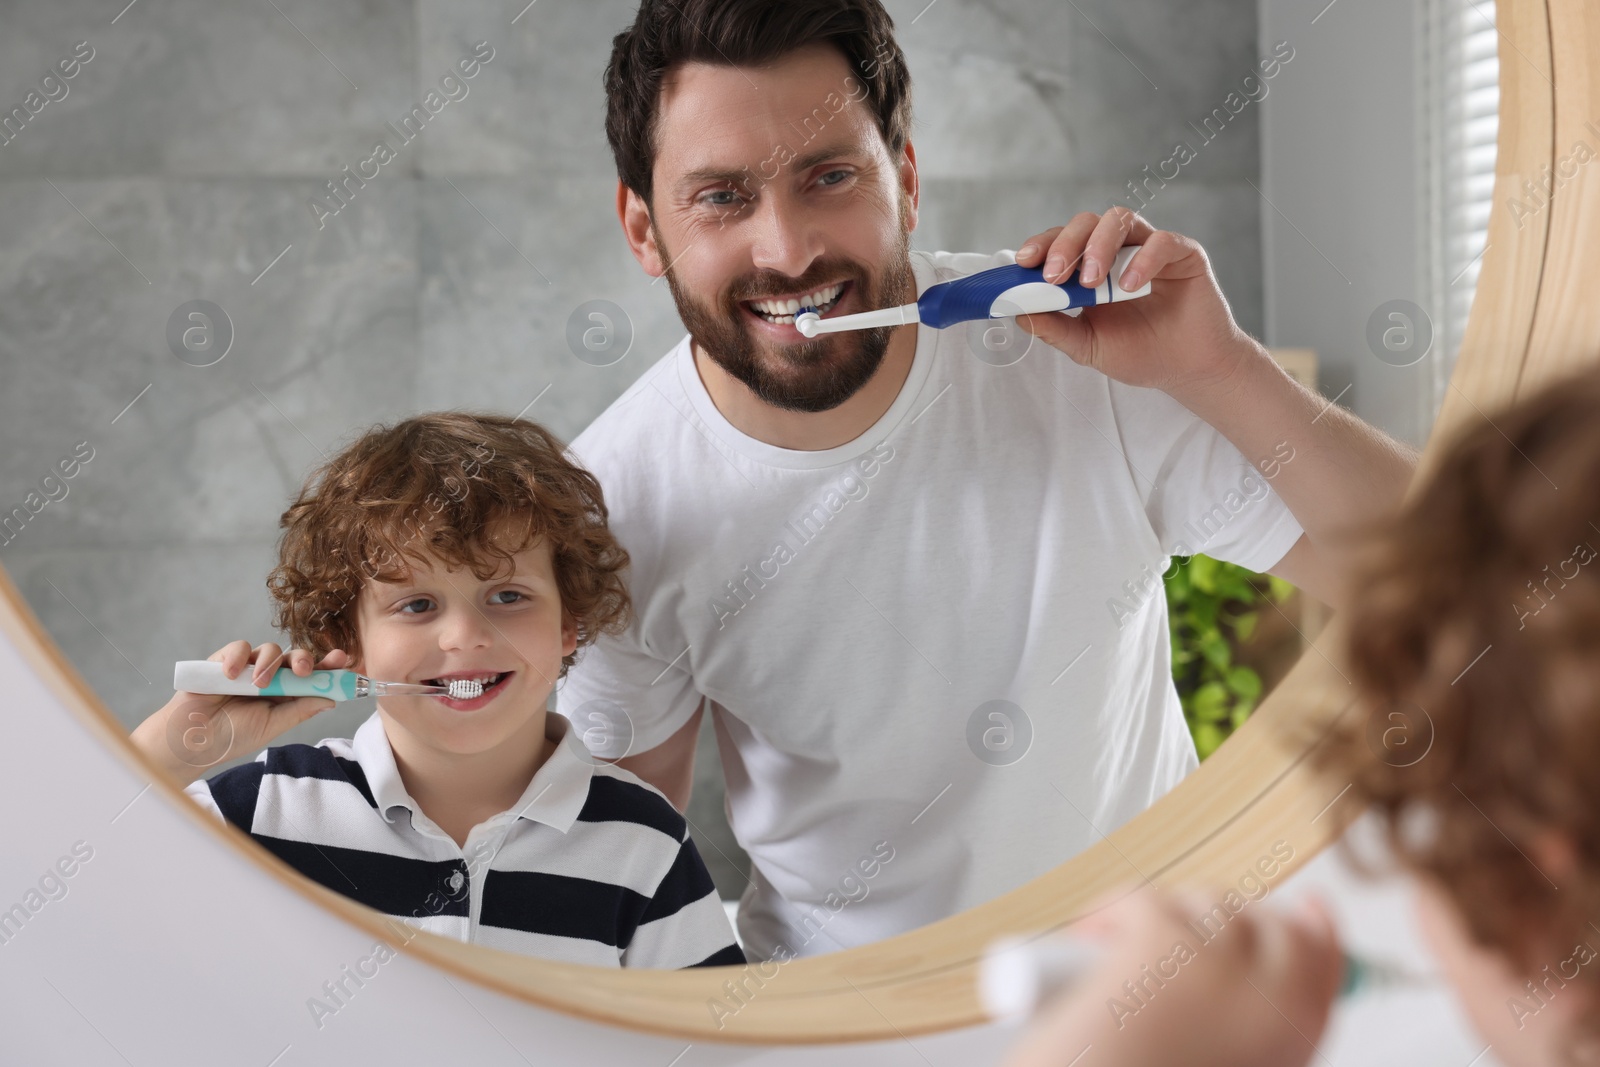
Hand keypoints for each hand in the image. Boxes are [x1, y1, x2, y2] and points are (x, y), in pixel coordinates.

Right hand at [130, 640, 348, 786]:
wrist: (192, 740)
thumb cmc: (232, 736)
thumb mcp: (272, 726)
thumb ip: (300, 709)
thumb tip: (332, 698)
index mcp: (285, 693)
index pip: (312, 675)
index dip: (328, 665)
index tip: (343, 659)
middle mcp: (270, 677)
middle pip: (296, 656)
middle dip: (305, 659)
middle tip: (304, 671)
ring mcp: (248, 667)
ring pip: (270, 649)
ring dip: (270, 664)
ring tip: (258, 685)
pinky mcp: (224, 660)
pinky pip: (239, 647)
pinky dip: (239, 658)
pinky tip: (232, 675)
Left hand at [1001, 884, 1342, 1066]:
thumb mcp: (1239, 1059)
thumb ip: (1259, 1024)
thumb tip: (1258, 974)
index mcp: (1295, 1033)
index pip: (1325, 960)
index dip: (1317, 927)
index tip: (1308, 904)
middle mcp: (1269, 994)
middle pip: (1272, 922)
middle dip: (1239, 916)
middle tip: (1192, 926)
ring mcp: (1215, 960)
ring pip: (1208, 904)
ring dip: (1173, 915)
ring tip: (1128, 949)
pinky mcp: (1157, 935)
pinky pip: (1140, 898)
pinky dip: (1110, 911)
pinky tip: (1090, 932)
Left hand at [1013, 209, 1251, 394]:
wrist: (1187, 371)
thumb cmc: (1139, 354)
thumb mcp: (1087, 345)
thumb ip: (1054, 328)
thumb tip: (1017, 312)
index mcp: (1090, 267)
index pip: (1061, 241)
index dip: (1041, 245)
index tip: (1023, 263)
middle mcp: (1118, 250)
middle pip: (1086, 222)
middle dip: (1065, 244)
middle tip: (1054, 274)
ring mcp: (1150, 248)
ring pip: (1119, 220)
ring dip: (1098, 246)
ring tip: (1092, 282)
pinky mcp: (1183, 253)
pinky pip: (1162, 241)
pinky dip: (1143, 259)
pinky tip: (1132, 285)